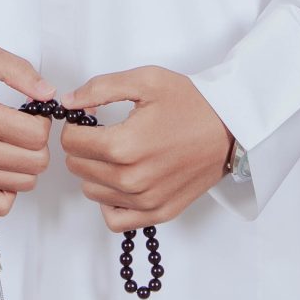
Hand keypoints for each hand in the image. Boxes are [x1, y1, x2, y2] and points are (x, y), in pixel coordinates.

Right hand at [0, 38, 56, 213]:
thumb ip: (19, 70)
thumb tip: (48, 93)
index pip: (36, 135)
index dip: (43, 121)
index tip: (31, 112)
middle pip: (36, 162)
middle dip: (38, 143)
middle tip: (24, 128)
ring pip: (24, 183)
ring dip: (26, 163)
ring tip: (11, 144)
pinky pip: (2, 204)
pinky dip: (10, 187)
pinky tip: (2, 165)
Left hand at [58, 67, 232, 231]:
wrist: (231, 128)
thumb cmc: (192, 102)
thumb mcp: (146, 80)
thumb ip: (100, 88)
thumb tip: (68, 103)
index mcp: (124, 146)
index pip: (70, 142)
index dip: (77, 124)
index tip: (93, 117)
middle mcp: (132, 179)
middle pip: (77, 167)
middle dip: (84, 146)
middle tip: (107, 132)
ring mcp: (146, 201)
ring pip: (91, 192)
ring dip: (96, 172)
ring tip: (118, 154)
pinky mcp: (159, 213)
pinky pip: (114, 219)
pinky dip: (110, 202)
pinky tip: (122, 181)